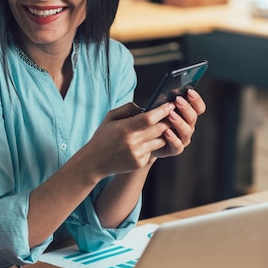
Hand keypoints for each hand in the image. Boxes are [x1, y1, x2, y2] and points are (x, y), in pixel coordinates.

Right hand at [83, 89, 205, 179]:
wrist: (95, 161)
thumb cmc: (103, 136)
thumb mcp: (110, 117)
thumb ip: (128, 108)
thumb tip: (145, 107)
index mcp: (125, 129)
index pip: (149, 118)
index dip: (162, 111)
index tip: (170, 105)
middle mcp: (133, 143)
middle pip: (160, 129)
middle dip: (169, 120)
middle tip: (173, 113)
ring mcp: (138, 154)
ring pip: (161, 141)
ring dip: (164, 133)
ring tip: (163, 126)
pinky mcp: (140, 163)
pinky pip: (153, 150)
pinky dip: (152, 144)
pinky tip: (146, 140)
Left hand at [154, 88, 205, 157]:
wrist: (145, 140)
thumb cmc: (154, 120)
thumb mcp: (159, 108)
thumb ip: (166, 101)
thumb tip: (170, 89)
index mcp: (188, 115)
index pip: (199, 108)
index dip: (196, 100)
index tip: (189, 91)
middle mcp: (188, 127)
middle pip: (193, 117)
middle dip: (186, 108)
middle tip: (178, 100)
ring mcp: (182, 139)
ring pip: (186, 131)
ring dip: (179, 122)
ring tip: (170, 114)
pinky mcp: (174, 149)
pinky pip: (177, 145)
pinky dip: (172, 138)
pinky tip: (166, 131)